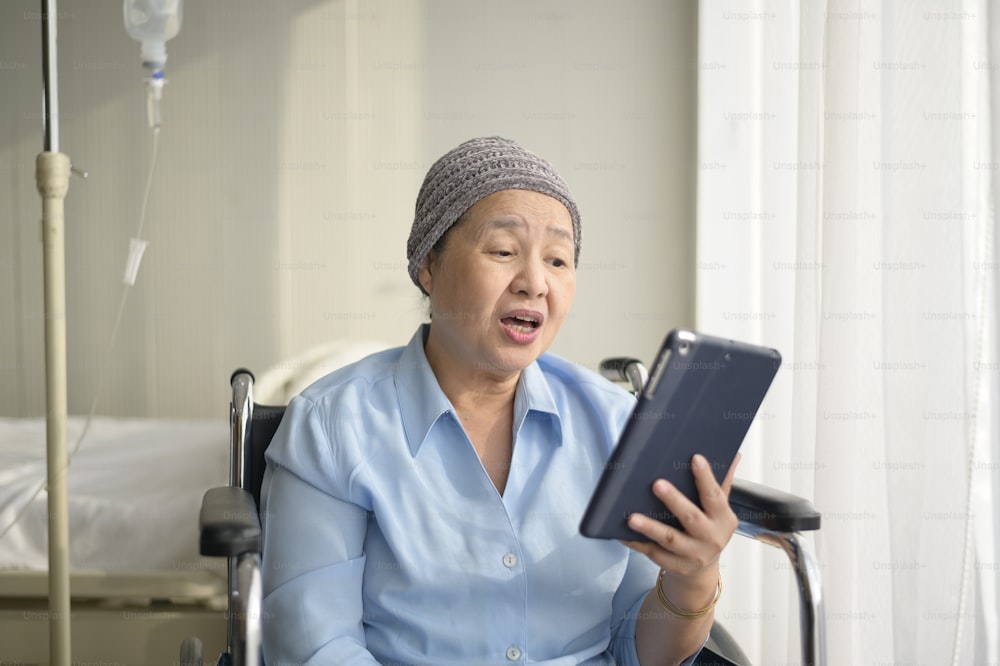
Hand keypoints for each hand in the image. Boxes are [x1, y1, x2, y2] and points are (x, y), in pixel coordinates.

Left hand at [621, 453, 739, 602]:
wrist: (703, 569)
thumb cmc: (708, 529)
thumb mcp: (719, 509)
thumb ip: (722, 483)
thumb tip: (734, 454)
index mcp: (723, 520)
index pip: (715, 496)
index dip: (705, 478)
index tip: (695, 458)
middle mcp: (711, 538)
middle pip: (691, 518)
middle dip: (674, 501)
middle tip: (656, 484)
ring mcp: (693, 554)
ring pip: (670, 539)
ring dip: (650, 527)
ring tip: (631, 517)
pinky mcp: (674, 565)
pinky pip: (653, 553)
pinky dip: (637, 543)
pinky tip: (622, 533)